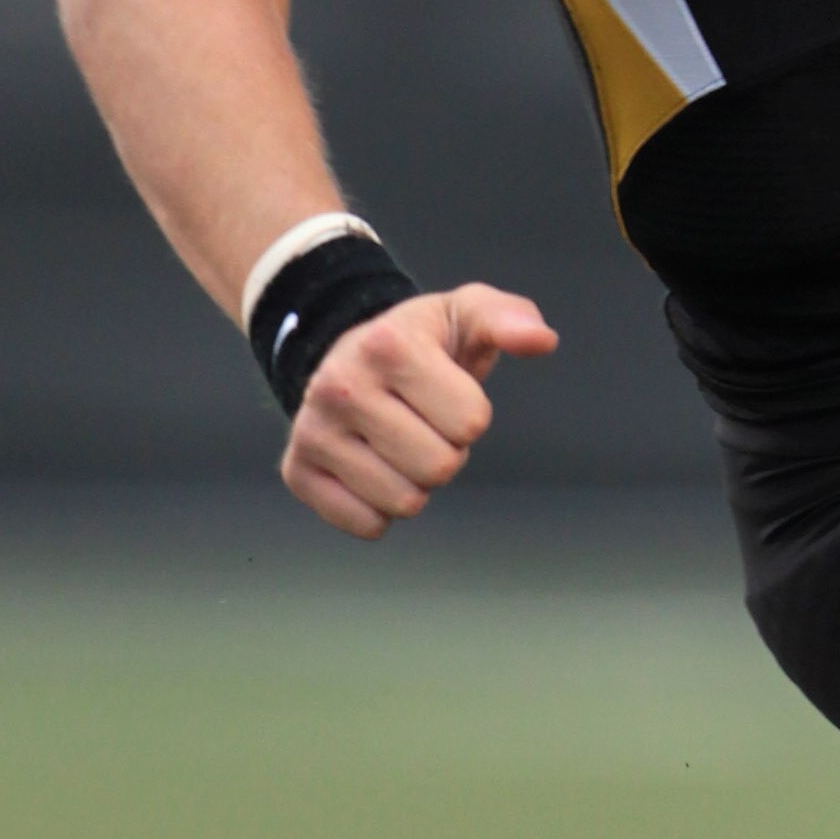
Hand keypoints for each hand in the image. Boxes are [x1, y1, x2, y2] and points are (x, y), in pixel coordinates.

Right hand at [282, 285, 557, 539]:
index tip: (447, 395)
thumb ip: (511, 319)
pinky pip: (366, 524)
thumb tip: (541, 340)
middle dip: (446, 452)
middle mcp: (339, 388)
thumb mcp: (467, 313)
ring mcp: (312, 432)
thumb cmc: (420, 341)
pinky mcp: (297, 471)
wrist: (347, 352)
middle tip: (423, 424)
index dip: (471, 416)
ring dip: (415, 482)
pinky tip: (371, 467)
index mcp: (388, 346)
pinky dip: (380, 508)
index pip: (470, 423)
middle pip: (439, 468)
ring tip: (398, 443)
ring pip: (404, 502)